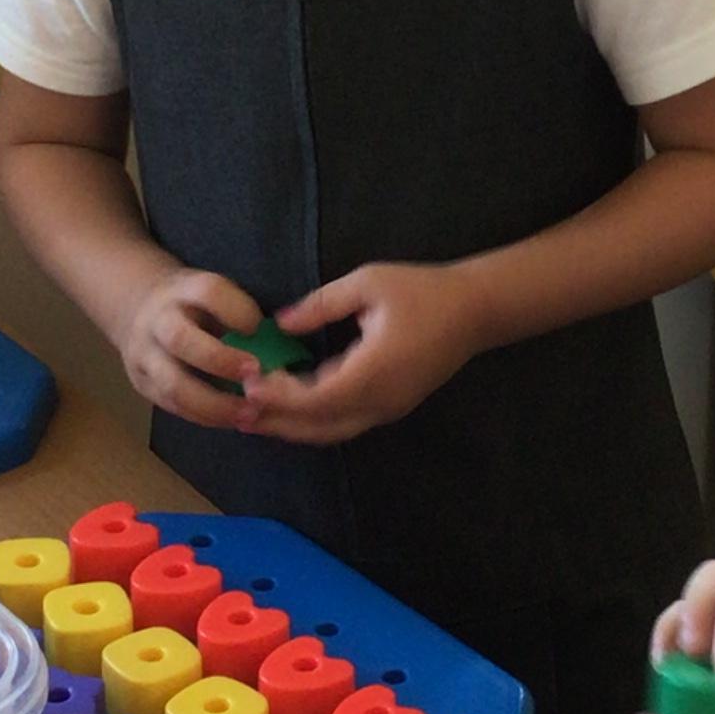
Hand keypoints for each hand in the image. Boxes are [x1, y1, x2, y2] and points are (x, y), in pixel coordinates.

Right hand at [116, 265, 263, 428]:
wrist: (137, 307)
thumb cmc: (193, 304)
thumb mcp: (213, 293)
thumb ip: (240, 313)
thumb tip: (282, 345)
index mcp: (184, 289)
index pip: (208, 292)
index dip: (237, 310)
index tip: (258, 328)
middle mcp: (159, 320)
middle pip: (181, 339)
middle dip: (221, 361)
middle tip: (256, 375)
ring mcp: (144, 354)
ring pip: (173, 385)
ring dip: (215, 405)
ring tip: (250, 413)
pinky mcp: (142, 384)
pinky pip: (173, 407)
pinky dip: (205, 417)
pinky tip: (233, 420)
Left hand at [232, 263, 485, 445]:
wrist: (475, 311)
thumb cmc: (423, 291)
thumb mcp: (368, 283)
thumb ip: (321, 304)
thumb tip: (280, 323)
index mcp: (372, 372)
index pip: (315, 399)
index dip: (279, 397)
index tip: (249, 383)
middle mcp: (380, 400)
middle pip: (320, 427)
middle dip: (278, 423)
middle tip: (239, 414)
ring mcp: (388, 408)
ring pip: (333, 430)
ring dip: (294, 427)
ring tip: (257, 418)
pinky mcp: (392, 406)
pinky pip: (347, 421)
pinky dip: (316, 419)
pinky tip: (292, 406)